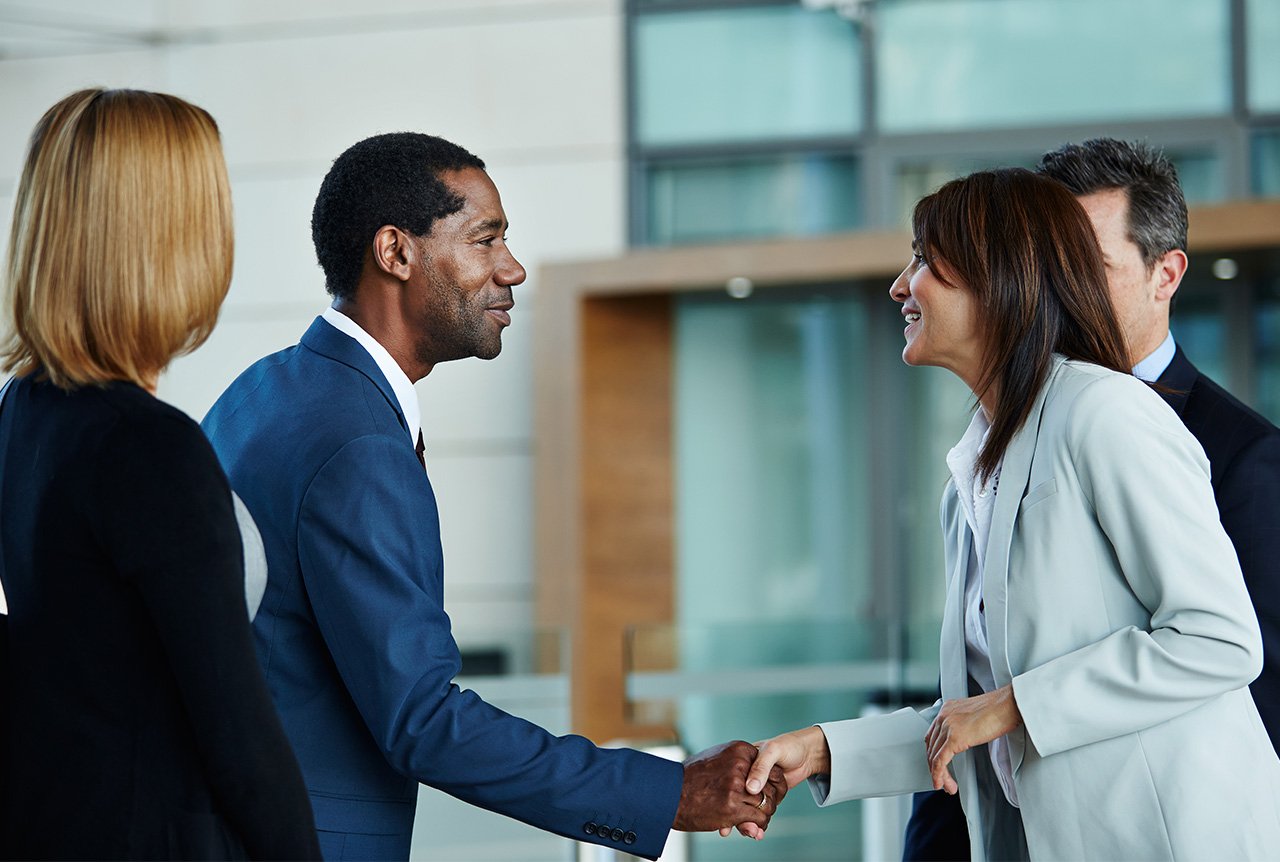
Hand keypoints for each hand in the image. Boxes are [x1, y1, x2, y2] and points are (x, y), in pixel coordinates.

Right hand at [673, 740, 788, 840]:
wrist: (669, 793)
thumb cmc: (690, 776)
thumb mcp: (715, 757)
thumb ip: (735, 761)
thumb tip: (749, 769)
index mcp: (739, 750)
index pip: (768, 765)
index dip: (772, 781)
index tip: (769, 791)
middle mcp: (740, 766)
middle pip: (771, 785)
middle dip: (772, 799)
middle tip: (768, 807)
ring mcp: (736, 787)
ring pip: (767, 803)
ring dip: (766, 813)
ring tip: (761, 819)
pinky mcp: (732, 808)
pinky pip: (759, 818)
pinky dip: (760, 824)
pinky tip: (754, 827)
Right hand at [720, 727, 829, 837]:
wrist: (808, 753)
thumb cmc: (789, 745)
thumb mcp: (773, 751)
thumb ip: (761, 768)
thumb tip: (750, 788)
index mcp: (744, 760)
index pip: (732, 781)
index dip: (726, 796)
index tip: (721, 811)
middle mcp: (747, 774)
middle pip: (737, 797)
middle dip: (735, 815)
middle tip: (728, 829)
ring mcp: (757, 786)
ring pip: (746, 806)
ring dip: (746, 822)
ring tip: (749, 833)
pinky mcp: (767, 796)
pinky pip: (758, 810)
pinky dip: (757, 821)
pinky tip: (756, 831)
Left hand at [925, 684, 1021, 794]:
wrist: (1009, 705)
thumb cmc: (1001, 709)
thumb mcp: (975, 716)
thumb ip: (965, 726)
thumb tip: (966, 739)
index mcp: (948, 710)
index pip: (933, 736)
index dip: (934, 753)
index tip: (938, 765)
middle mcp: (944, 716)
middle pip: (931, 747)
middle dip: (935, 767)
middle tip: (942, 780)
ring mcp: (948, 726)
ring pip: (934, 756)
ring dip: (938, 774)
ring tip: (946, 786)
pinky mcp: (955, 737)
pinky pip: (941, 760)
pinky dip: (939, 774)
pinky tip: (941, 783)